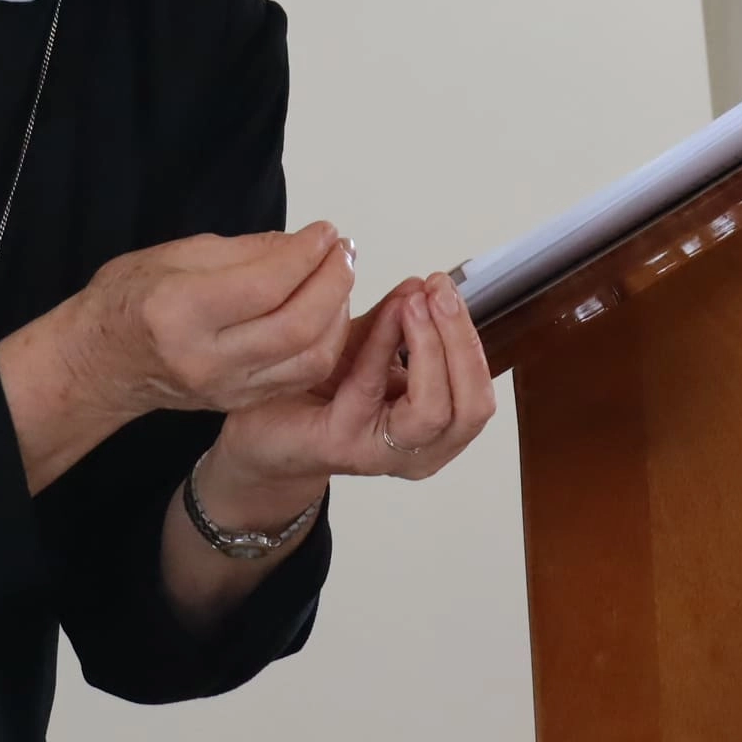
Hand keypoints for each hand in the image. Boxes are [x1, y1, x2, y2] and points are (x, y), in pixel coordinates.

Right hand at [67, 221, 358, 416]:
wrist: (100, 364)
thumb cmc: (129, 298)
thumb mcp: (175, 254)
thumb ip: (246, 251)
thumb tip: (304, 244)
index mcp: (179, 312)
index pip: (266, 285)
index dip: (307, 254)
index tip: (326, 232)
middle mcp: (207, 358)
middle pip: (297, 326)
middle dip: (333, 282)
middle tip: (342, 250)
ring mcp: (227, 388)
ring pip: (310, 358)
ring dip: (338, 313)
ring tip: (339, 276)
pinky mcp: (241, 402)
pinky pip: (301, 375)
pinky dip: (326, 339)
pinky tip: (326, 309)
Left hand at [207, 272, 496, 491]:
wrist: (263, 431)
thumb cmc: (319, 395)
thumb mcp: (369, 350)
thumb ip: (398, 323)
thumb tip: (426, 286)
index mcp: (437, 430)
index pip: (477, 391)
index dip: (468, 337)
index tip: (446, 288)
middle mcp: (421, 452)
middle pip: (471, 407)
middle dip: (460, 342)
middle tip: (438, 292)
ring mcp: (382, 455)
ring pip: (433, 410)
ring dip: (430, 347)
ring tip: (415, 303)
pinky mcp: (342, 445)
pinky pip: (373, 393)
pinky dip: (384, 348)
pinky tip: (387, 315)